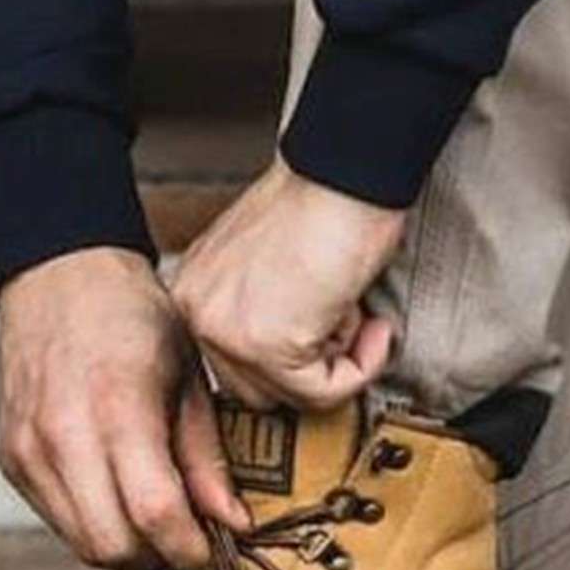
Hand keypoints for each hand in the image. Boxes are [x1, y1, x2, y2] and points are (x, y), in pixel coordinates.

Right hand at [0, 245, 251, 569]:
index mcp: (118, 405)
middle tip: (191, 543)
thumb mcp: (188, 373)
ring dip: (126, 550)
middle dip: (159, 559)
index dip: (190, 549)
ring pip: (81, 544)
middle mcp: (63, 435)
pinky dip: (94, 524)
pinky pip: (57, 520)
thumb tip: (233, 524)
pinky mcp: (11, 459)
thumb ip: (206, 455)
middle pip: (113, 545)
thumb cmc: (133, 316)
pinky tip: (121, 499)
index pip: (154, 512)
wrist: (60, 276)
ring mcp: (29, 451)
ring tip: (160, 524)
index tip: (216, 554)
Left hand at [171, 159, 405, 411]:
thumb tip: (295, 354)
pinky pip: (323, 393)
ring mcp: (227, 332)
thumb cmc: (325, 201)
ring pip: (290, 396)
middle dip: (312, 363)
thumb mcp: (268, 259)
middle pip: (256, 388)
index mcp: (195, 289)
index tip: (331, 333)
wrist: (346, 173)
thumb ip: (264, 306)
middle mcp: (198, 312)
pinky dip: (361, 368)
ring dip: (338, 364)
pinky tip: (375, 328)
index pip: (233, 362)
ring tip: (359, 314)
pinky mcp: (268, 346)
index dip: (293, 354)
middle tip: (350, 323)